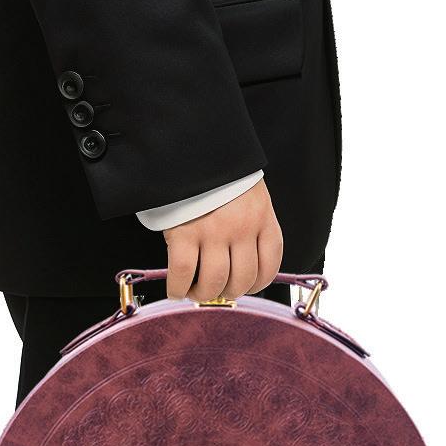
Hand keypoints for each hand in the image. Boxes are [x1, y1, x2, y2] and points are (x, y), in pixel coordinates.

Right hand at [163, 177, 284, 302]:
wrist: (194, 151)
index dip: (257, 285)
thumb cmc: (221, 179)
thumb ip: (251, 228)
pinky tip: (176, 290)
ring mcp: (213, 231)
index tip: (245, 287)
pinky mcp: (184, 233)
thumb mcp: (249, 198)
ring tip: (195, 292)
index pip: (269, 265)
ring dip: (204, 295)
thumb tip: (241, 269)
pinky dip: (178, 288)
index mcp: (262, 219)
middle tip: (216, 291)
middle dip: (229, 293)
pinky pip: (183, 273)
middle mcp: (242, 228)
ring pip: (214, 281)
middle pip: (242, 279)